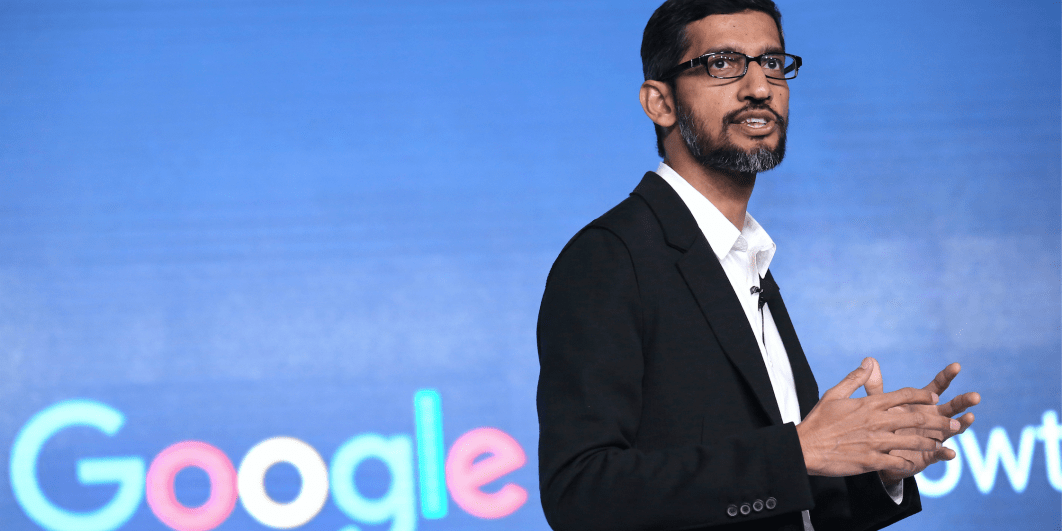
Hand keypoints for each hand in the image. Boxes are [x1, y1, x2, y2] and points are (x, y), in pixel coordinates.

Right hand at [796, 357, 959, 476]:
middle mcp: (876, 421)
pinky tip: (915, 463)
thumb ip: (855, 379)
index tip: (933, 396)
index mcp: (869, 404)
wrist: (806, 447)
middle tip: (954, 423)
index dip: (921, 395)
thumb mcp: (834, 394)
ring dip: (931, 442)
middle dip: (938, 421)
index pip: (902, 395)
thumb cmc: (818, 420)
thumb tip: (869, 362)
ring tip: (942, 443)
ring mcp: (876, 442)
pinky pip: (898, 462)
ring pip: (913, 441)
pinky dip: (909, 462)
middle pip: (915, 418)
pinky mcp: (872, 460)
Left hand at [862, 359, 980, 484]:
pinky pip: (939, 453)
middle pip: (952, 407)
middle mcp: (933, 418)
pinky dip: (945, 453)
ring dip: (961, 424)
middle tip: (975, 396)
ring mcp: (935, 436)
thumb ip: (876, 386)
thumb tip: (869, 359)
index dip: (946, 376)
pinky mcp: (929, 453)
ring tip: (969, 418)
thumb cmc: (884, 424)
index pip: (937, 387)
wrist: (880, 453)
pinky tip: (950, 453)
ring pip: (952, 429)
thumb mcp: (879, 404)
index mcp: (923, 403)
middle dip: (964, 401)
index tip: (956, 366)